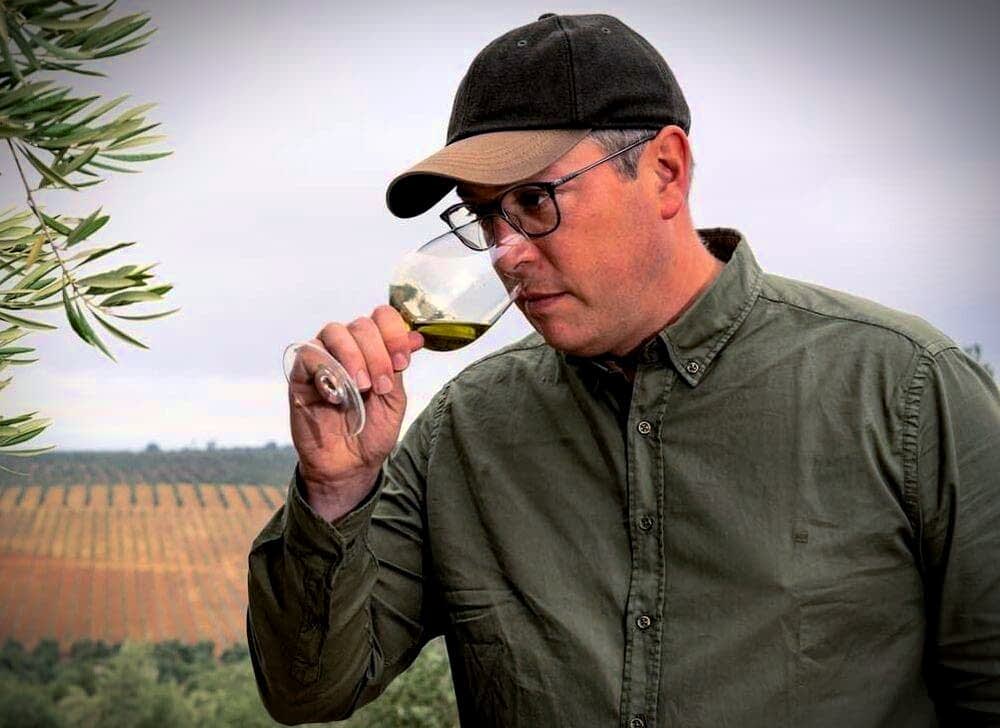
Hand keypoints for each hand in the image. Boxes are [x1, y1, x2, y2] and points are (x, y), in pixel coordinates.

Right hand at [287, 305, 422, 519]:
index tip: (403, 361)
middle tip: (380, 386)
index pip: (382, 317)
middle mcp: (347, 348)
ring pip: (334, 331)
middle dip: (377, 353)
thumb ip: (397, 367)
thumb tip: (416, 337)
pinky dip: (326, 369)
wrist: (349, 466)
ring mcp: (323, 358)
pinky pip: (309, 354)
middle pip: (361, 324)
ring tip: (362, 387)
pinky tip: (337, 394)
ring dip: (353, 357)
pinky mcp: (300, 374)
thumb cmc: (372, 432)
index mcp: (373, 349)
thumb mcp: (394, 399)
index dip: (394, 332)